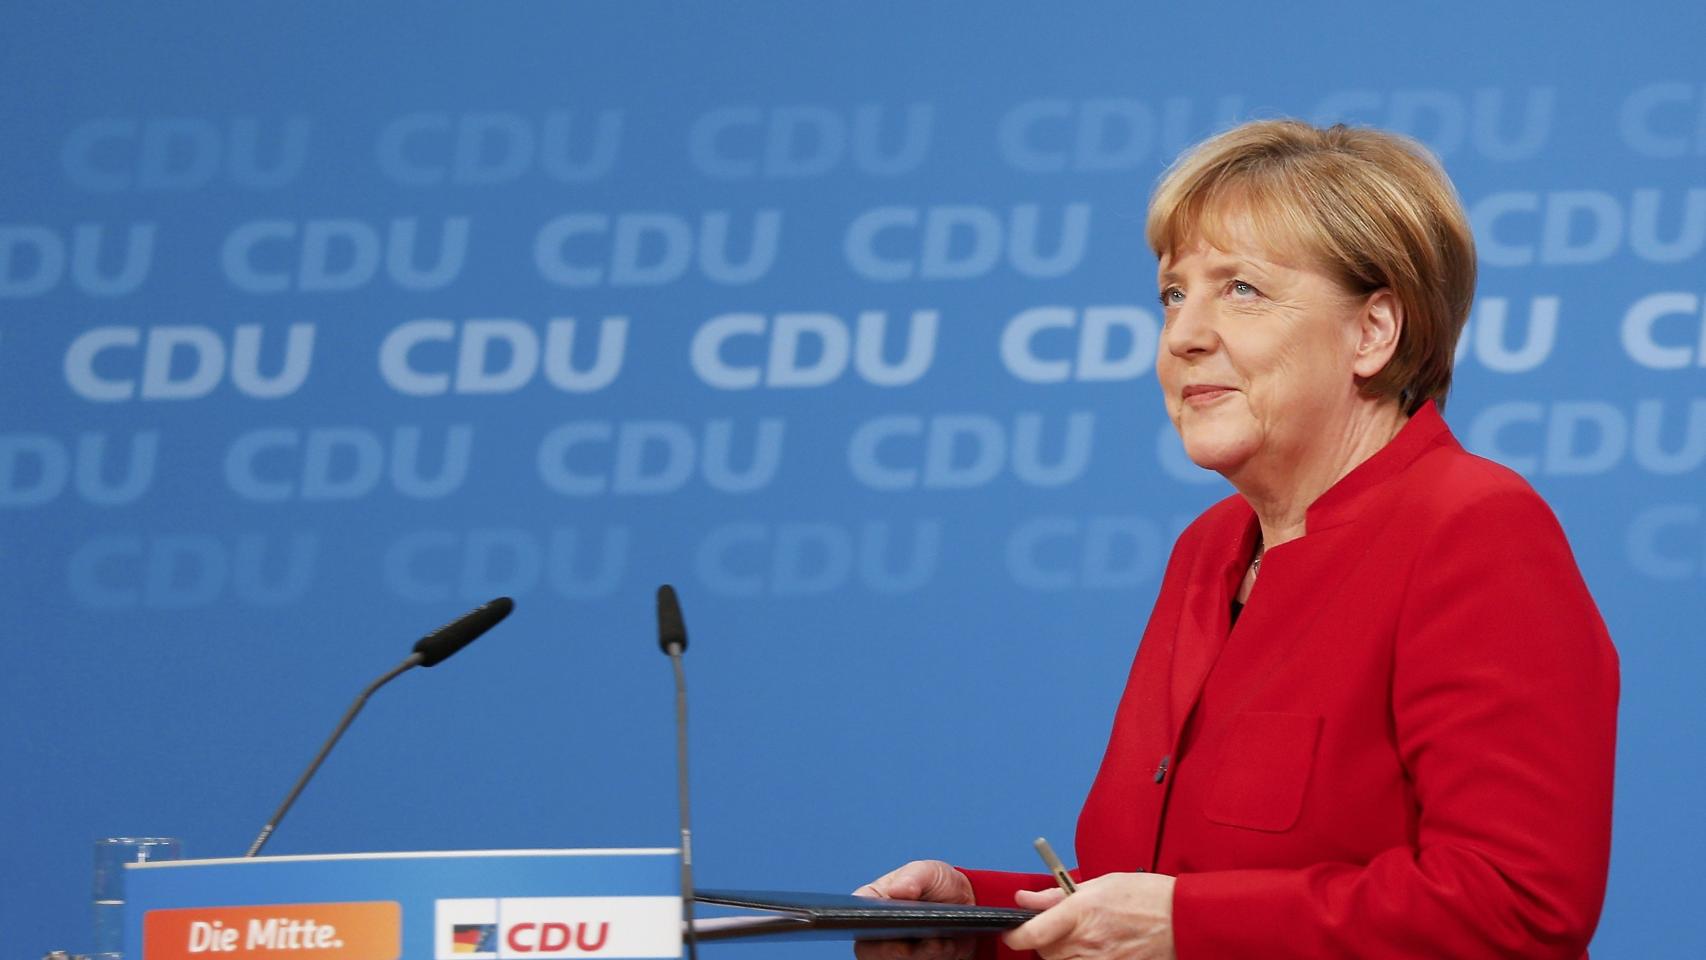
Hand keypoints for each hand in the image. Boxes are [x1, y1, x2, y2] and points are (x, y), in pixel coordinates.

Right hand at [851, 861, 976, 959]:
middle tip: (909, 946)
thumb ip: (914, 877)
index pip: (856, 913)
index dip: (863, 920)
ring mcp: (895, 950)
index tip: (882, 923)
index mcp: (875, 901)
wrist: (969, 907)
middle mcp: (879, 929)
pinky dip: (932, 958)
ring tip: (938, 942)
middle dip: (891, 949)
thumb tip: (897, 891)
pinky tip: (946, 946)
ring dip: (917, 955)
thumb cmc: (940, 885)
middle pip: (868, 948)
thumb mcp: (930, 872)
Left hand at [1003, 873, 1175, 959]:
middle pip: (1045, 953)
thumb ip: (1057, 895)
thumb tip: (1025, 898)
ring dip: (1064, 954)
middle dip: (1044, 942)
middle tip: (1059, 929)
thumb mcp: (1100, 884)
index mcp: (1081, 912)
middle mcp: (1088, 940)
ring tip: (1082, 939)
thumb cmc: (1146, 896)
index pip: (1033, 934)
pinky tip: (1094, 950)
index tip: (1013, 932)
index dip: (1016, 936)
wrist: (1184, 919)